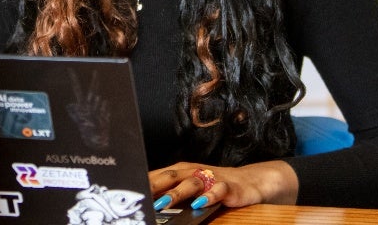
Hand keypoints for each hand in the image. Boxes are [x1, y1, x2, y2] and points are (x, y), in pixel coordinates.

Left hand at [148, 160, 298, 209]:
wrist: (251, 181)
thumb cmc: (214, 186)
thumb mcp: (189, 189)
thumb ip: (169, 195)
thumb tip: (145, 204)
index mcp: (180, 172)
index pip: (157, 175)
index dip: (141, 182)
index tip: (126, 191)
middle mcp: (193, 172)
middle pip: (170, 176)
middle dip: (153, 185)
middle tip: (138, 196)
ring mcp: (211, 178)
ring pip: (191, 183)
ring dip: (176, 193)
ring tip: (163, 204)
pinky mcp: (228, 187)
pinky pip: (218, 190)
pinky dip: (209, 196)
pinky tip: (200, 204)